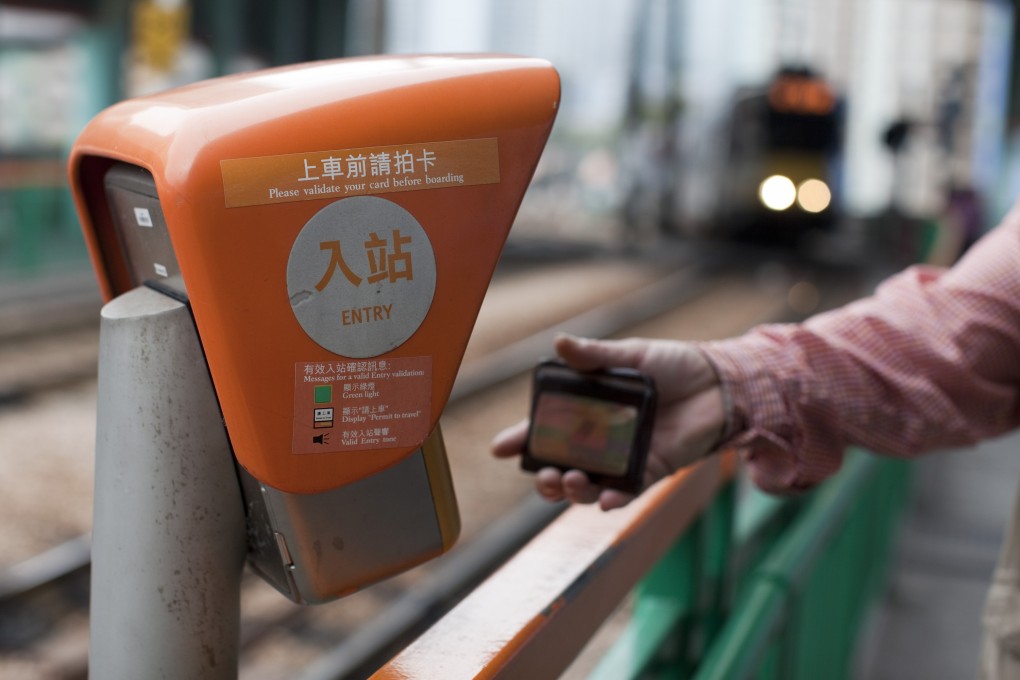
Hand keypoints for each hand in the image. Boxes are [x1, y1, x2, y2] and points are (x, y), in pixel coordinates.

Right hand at [492, 334, 725, 509]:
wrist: (721, 382)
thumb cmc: (675, 365)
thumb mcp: (631, 355)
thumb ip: (594, 356)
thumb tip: (559, 343)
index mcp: (588, 410)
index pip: (546, 429)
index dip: (521, 439)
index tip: (500, 447)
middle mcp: (600, 438)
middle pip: (561, 467)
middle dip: (545, 478)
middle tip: (545, 474)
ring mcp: (624, 458)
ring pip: (588, 486)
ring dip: (573, 491)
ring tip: (571, 480)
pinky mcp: (652, 470)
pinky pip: (627, 492)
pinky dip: (613, 499)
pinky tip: (605, 499)